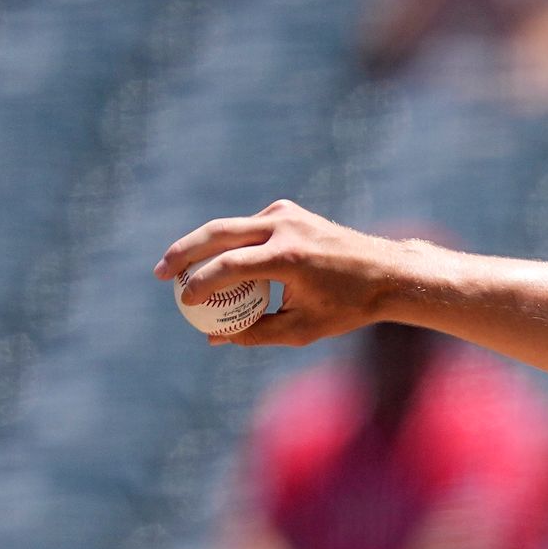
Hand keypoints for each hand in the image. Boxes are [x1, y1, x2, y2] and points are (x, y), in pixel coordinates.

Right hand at [156, 202, 437, 349]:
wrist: (387, 272)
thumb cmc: (347, 307)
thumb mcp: (302, 329)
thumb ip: (256, 333)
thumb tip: (215, 337)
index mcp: (288, 257)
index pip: (228, 266)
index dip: (200, 284)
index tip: (184, 301)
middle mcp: (284, 227)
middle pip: (217, 233)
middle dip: (183, 252)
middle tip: (161, 275)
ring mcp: (286, 214)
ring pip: (230, 227)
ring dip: (202, 246)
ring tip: (180, 270)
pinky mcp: (288, 210)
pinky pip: (249, 228)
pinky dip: (232, 244)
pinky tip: (222, 265)